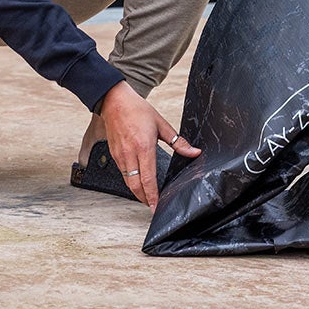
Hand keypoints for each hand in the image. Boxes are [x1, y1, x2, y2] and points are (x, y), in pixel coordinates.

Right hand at [97, 81, 199, 209]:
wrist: (114, 101)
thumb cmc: (138, 110)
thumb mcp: (161, 124)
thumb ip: (178, 141)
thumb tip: (194, 152)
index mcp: (144, 147)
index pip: (148, 178)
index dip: (153, 195)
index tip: (156, 206)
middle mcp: (130, 154)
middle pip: (136, 185)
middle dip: (145, 199)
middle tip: (153, 207)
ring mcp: (120, 155)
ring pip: (128, 181)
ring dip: (137, 192)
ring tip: (147, 198)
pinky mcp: (114, 154)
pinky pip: (122, 173)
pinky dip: (130, 181)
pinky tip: (138, 182)